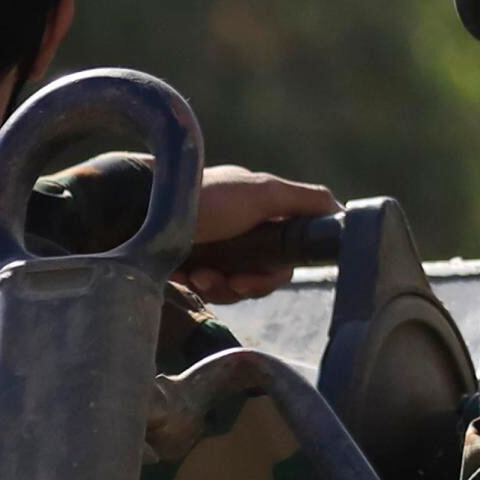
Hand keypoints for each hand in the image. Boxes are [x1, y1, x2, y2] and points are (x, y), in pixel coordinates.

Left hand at [176, 165, 337, 301]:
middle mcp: (237, 228)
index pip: (286, 250)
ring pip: (234, 285)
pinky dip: (198, 284)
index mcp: (257, 208)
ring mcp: (212, 247)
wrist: (138, 212)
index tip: (266, 273)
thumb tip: (340, 210)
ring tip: (201, 278)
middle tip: (232, 282)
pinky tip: (185, 276)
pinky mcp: (187, 264)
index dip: (279, 268)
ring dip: (222, 287)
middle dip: (248, 282)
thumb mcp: (261, 192)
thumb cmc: (203, 199)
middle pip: (261, 273)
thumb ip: (303, 200)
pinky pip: (206, 287)